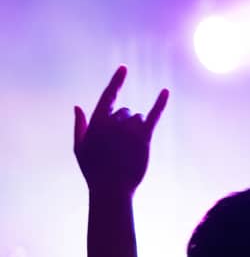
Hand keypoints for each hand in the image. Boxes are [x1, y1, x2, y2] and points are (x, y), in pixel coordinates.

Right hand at [73, 66, 167, 195]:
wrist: (111, 188)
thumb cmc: (93, 169)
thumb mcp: (80, 147)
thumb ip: (80, 125)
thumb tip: (77, 106)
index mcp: (97, 121)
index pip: (109, 95)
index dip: (117, 81)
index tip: (124, 68)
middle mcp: (114, 121)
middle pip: (125, 111)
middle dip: (123, 124)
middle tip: (118, 146)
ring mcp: (130, 128)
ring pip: (138, 118)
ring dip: (136, 129)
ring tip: (128, 149)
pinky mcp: (144, 137)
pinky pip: (154, 114)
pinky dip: (160, 102)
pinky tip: (165, 91)